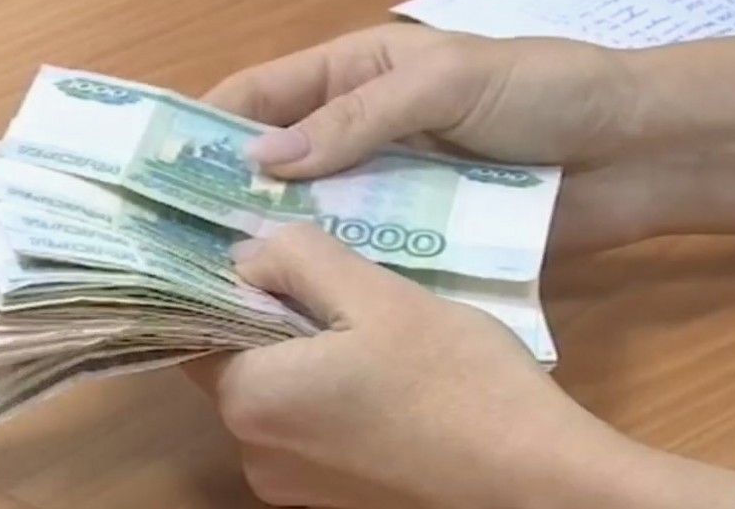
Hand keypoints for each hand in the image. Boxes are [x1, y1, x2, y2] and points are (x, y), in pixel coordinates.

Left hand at [183, 224, 734, 508]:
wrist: (537, 483)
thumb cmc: (458, 381)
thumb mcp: (379, 296)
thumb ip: (299, 261)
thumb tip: (244, 254)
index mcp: (251, 401)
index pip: (197, 326)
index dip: (228, 282)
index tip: (268, 250)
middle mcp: (255, 454)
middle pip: (239, 363)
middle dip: (279, 317)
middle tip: (338, 280)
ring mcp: (294, 489)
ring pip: (280, 395)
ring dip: (310, 357)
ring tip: (372, 326)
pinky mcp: (334, 502)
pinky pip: (313, 431)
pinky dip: (335, 398)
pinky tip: (389, 378)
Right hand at [204, 24, 734, 253]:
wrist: (633, 151)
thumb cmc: (541, 91)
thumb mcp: (445, 82)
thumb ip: (357, 118)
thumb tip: (261, 162)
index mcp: (355, 72)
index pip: (260, 95)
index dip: (205, 129)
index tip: (153, 178)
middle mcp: (359, 132)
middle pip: (276, 165)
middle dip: (229, 200)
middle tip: (175, 253)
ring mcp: (390, 189)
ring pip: (314, 218)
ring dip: (277, 247)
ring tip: (223, 292)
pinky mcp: (423, 238)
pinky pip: (365, 257)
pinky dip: (333, 276)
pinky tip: (296, 311)